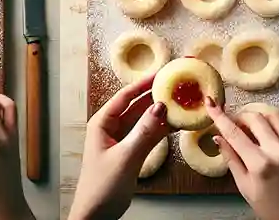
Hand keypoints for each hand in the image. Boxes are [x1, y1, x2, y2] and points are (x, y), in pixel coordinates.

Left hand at [67, 75, 168, 219]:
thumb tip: (160, 106)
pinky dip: (162, 129)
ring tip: (181, 102)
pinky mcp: (132, 152)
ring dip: (162, 113)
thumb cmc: (101, 187)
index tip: (162, 73)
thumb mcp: (125, 156)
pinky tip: (177, 124)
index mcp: (102, 124)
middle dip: (156, 96)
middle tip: (176, 86)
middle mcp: (112, 128)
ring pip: (145, 120)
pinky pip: (150, 134)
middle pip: (137, 105)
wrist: (97, 215)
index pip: (125, 96)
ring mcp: (123, 140)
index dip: (143, 83)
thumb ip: (144, 131)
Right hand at [206, 97, 278, 219]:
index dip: (220, 117)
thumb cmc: (269, 206)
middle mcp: (278, 151)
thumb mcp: (244, 187)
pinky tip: (275, 122)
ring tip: (253, 122)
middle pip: (255, 118)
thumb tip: (218, 137)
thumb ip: (231, 159)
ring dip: (260, 113)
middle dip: (241, 116)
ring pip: (275, 114)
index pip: (234, 133)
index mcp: (259, 164)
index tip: (211, 105)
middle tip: (235, 122)